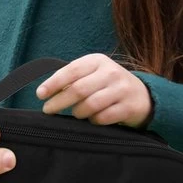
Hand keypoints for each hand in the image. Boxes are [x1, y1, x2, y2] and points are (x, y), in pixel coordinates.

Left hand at [35, 53, 152, 127]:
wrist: (142, 95)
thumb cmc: (107, 84)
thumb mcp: (92, 74)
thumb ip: (72, 79)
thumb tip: (46, 92)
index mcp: (97, 61)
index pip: (71, 70)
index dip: (53, 83)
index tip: (40, 94)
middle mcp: (110, 72)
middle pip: (79, 89)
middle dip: (59, 101)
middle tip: (48, 109)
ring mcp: (121, 89)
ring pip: (90, 105)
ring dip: (78, 112)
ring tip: (76, 113)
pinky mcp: (129, 107)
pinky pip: (103, 118)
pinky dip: (93, 121)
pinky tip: (93, 119)